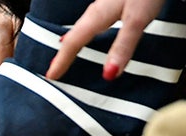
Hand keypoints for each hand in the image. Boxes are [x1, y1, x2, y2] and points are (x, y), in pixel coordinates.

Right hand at [47, 0, 161, 79]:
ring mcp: (103, 6)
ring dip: (71, 43)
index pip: (73, 44)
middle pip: (72, 36)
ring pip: (80, 28)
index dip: (62, 61)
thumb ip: (122, 46)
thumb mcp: (136, 21)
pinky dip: (83, 33)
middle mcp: (95, 12)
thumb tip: (109, 74)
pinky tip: (88, 31)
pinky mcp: (112, 3)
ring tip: (66, 54)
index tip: (51, 76)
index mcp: (96, 17)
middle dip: (62, 54)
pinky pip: (90, 23)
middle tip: (54, 69)